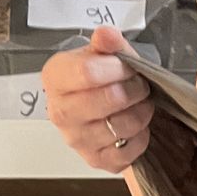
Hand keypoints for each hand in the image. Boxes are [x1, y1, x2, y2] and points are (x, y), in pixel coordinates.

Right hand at [41, 26, 153, 172]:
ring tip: (140, 103)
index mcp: (56, 78)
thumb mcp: (103, 54)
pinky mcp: (96, 160)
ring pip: (122, 125)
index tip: (128, 66)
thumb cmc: (100, 80)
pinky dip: (140, 136)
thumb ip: (106, 42)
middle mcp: (60, 112)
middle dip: (133, 89)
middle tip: (139, 85)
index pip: (88, 72)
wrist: (101, 107)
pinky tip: (136, 126)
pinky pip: (129, 150)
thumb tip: (107, 35)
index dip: (118, 68)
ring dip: (140, 112)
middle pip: (108, 100)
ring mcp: (77, 140)